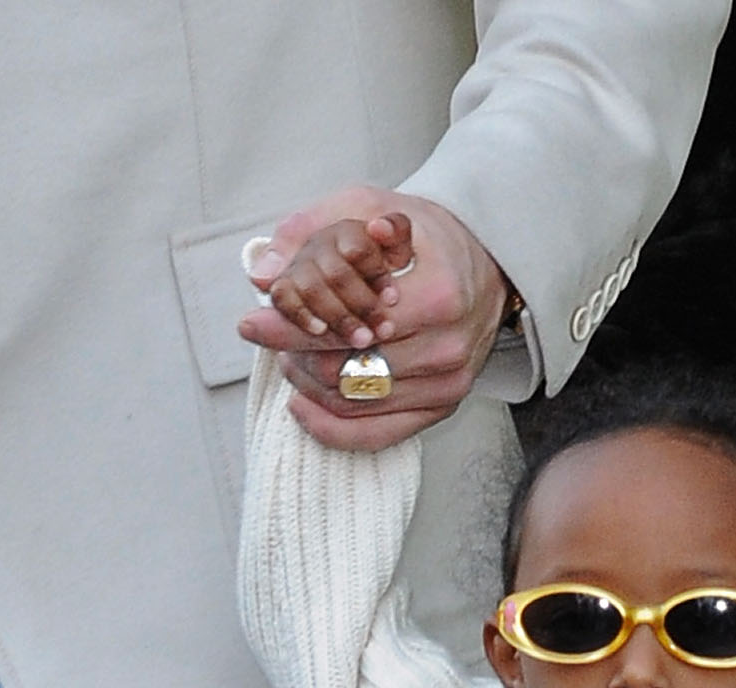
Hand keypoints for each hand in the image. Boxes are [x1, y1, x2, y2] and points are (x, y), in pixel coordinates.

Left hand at [241, 186, 512, 448]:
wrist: (485, 263)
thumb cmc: (426, 237)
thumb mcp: (369, 206)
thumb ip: (311, 228)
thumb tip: (263, 272)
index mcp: (437, 297)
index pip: (345, 326)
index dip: (290, 327)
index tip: (250, 324)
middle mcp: (447, 349)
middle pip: (344, 370)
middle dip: (297, 353)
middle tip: (273, 335)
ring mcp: (446, 385)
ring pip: (353, 402)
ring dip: (309, 383)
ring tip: (291, 357)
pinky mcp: (441, 408)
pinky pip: (375, 434)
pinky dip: (331, 428)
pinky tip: (302, 406)